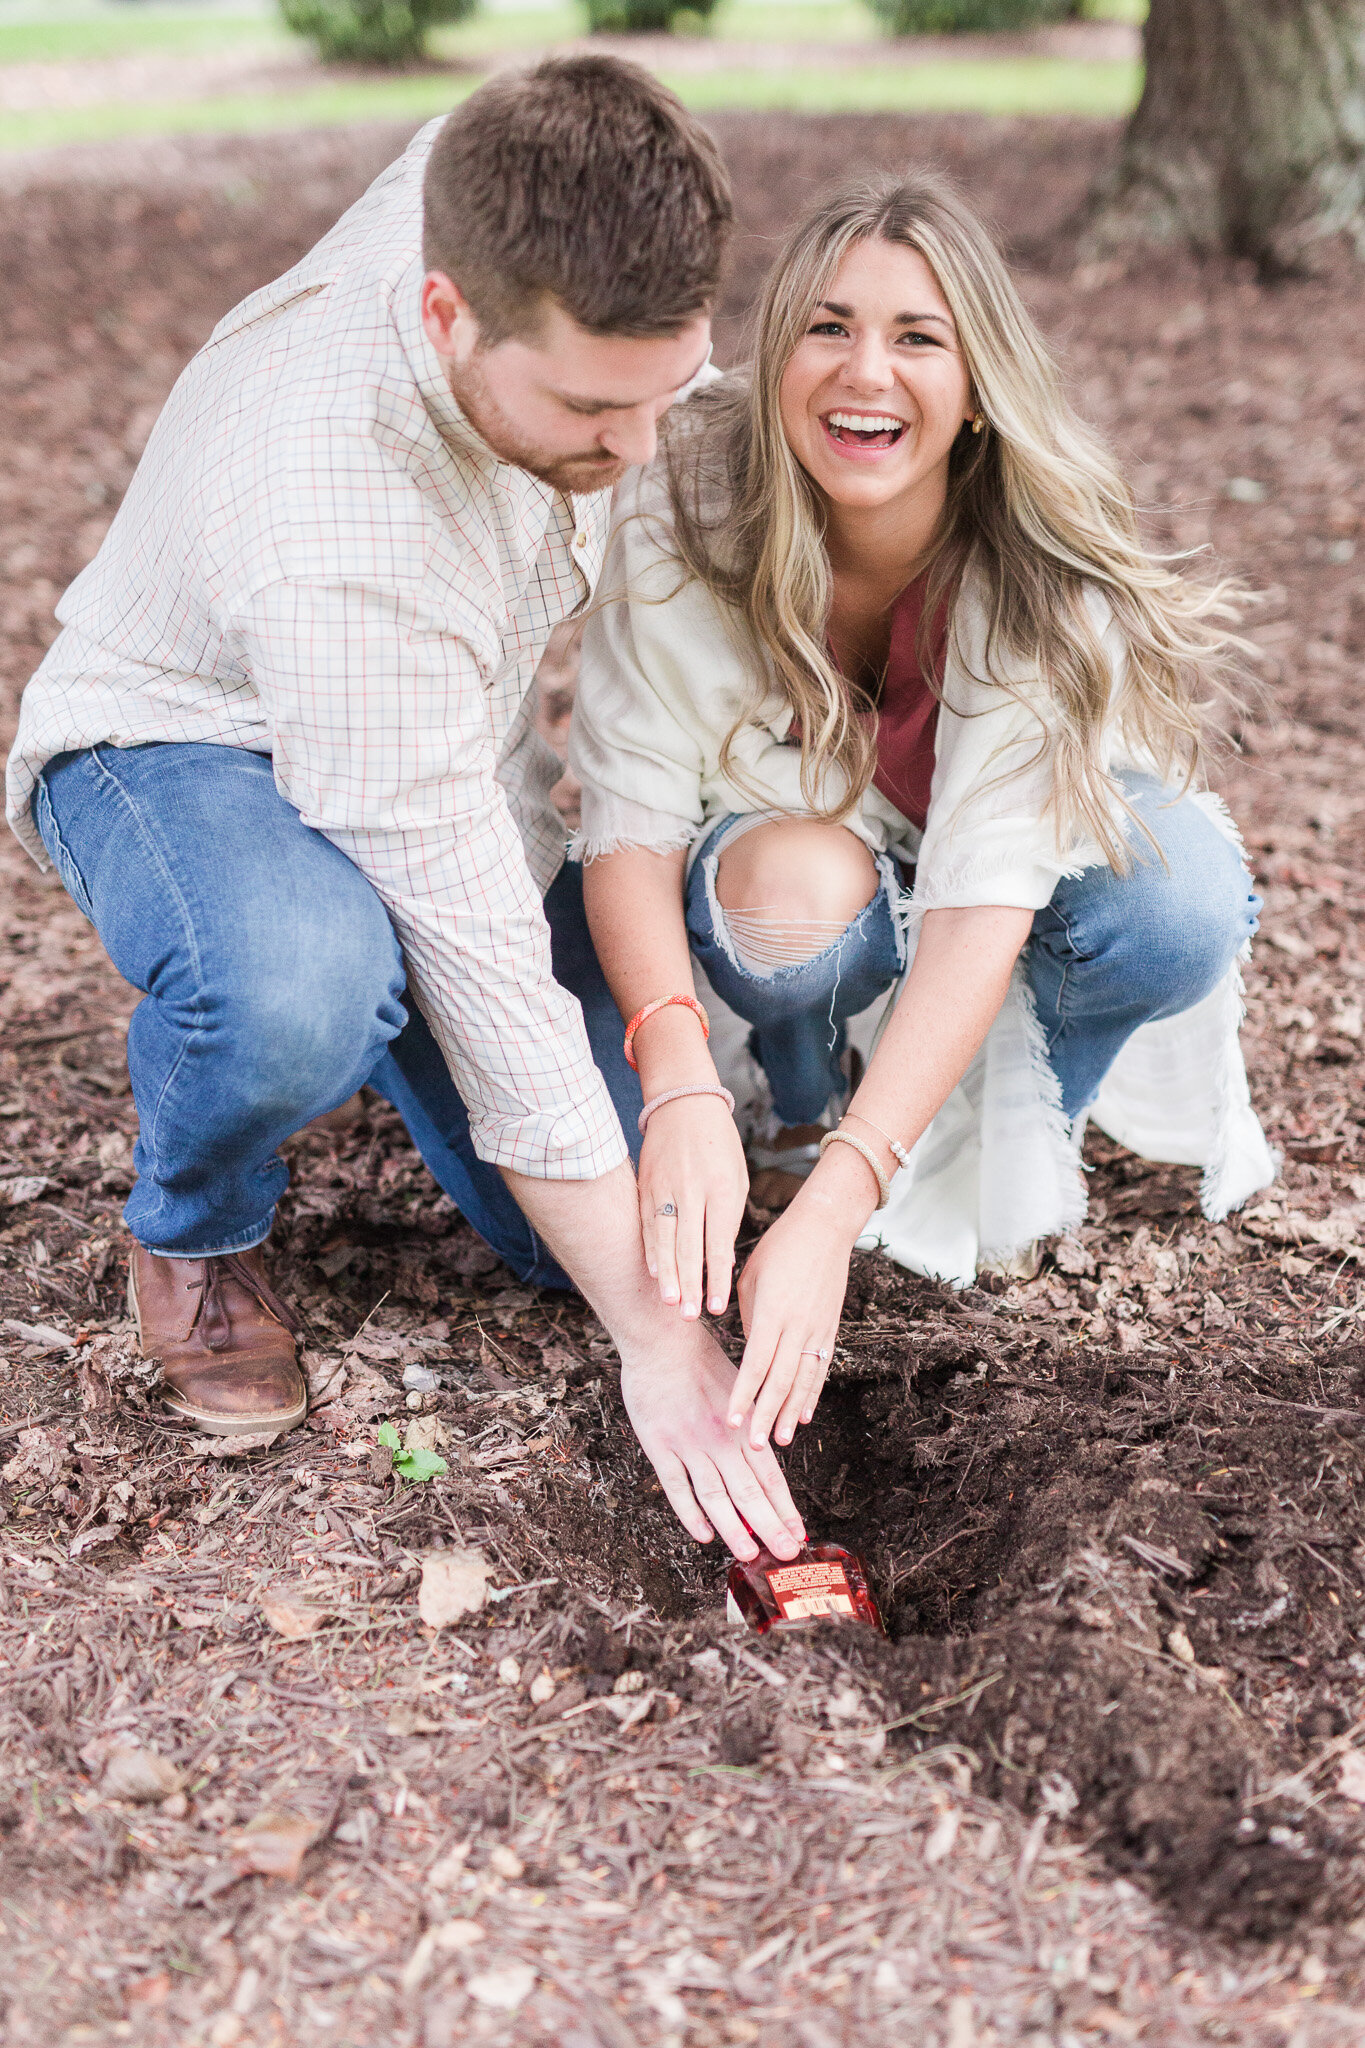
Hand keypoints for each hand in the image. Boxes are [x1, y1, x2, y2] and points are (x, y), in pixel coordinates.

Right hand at [619, 1335, 806, 1561]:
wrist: (664, 1342)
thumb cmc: (702, 1361)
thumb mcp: (740, 1390)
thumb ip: (752, 1424)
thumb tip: (765, 1454)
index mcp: (744, 1427)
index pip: (771, 1476)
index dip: (785, 1508)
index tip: (798, 1532)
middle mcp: (721, 1440)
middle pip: (749, 1493)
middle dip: (770, 1527)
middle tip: (785, 1553)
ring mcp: (690, 1445)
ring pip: (716, 1496)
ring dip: (734, 1529)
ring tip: (748, 1554)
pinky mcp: (660, 1446)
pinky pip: (677, 1487)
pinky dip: (691, 1513)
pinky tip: (704, 1535)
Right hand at [638, 1094, 749, 1318]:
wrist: (684, 1103)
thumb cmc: (719, 1146)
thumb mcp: (736, 1178)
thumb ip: (728, 1219)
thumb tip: (722, 1262)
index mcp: (722, 1189)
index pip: (719, 1244)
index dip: (717, 1278)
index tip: (717, 1308)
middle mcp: (692, 1190)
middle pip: (689, 1247)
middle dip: (691, 1285)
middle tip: (691, 1317)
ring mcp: (665, 1188)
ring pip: (664, 1239)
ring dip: (668, 1275)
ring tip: (671, 1303)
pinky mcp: (646, 1185)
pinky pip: (647, 1224)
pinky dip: (651, 1251)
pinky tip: (654, 1273)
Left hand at [731, 1193, 859, 1449]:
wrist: (825, 1227)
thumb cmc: (778, 1248)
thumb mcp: (750, 1278)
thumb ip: (747, 1318)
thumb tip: (747, 1353)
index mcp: (772, 1312)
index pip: (755, 1364)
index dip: (744, 1396)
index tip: (733, 1422)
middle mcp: (797, 1325)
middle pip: (780, 1381)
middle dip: (766, 1416)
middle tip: (754, 1446)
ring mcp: (817, 1328)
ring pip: (803, 1380)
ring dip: (791, 1413)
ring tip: (781, 1440)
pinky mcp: (830, 1327)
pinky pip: (820, 1367)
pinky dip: (812, 1393)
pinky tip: (805, 1414)